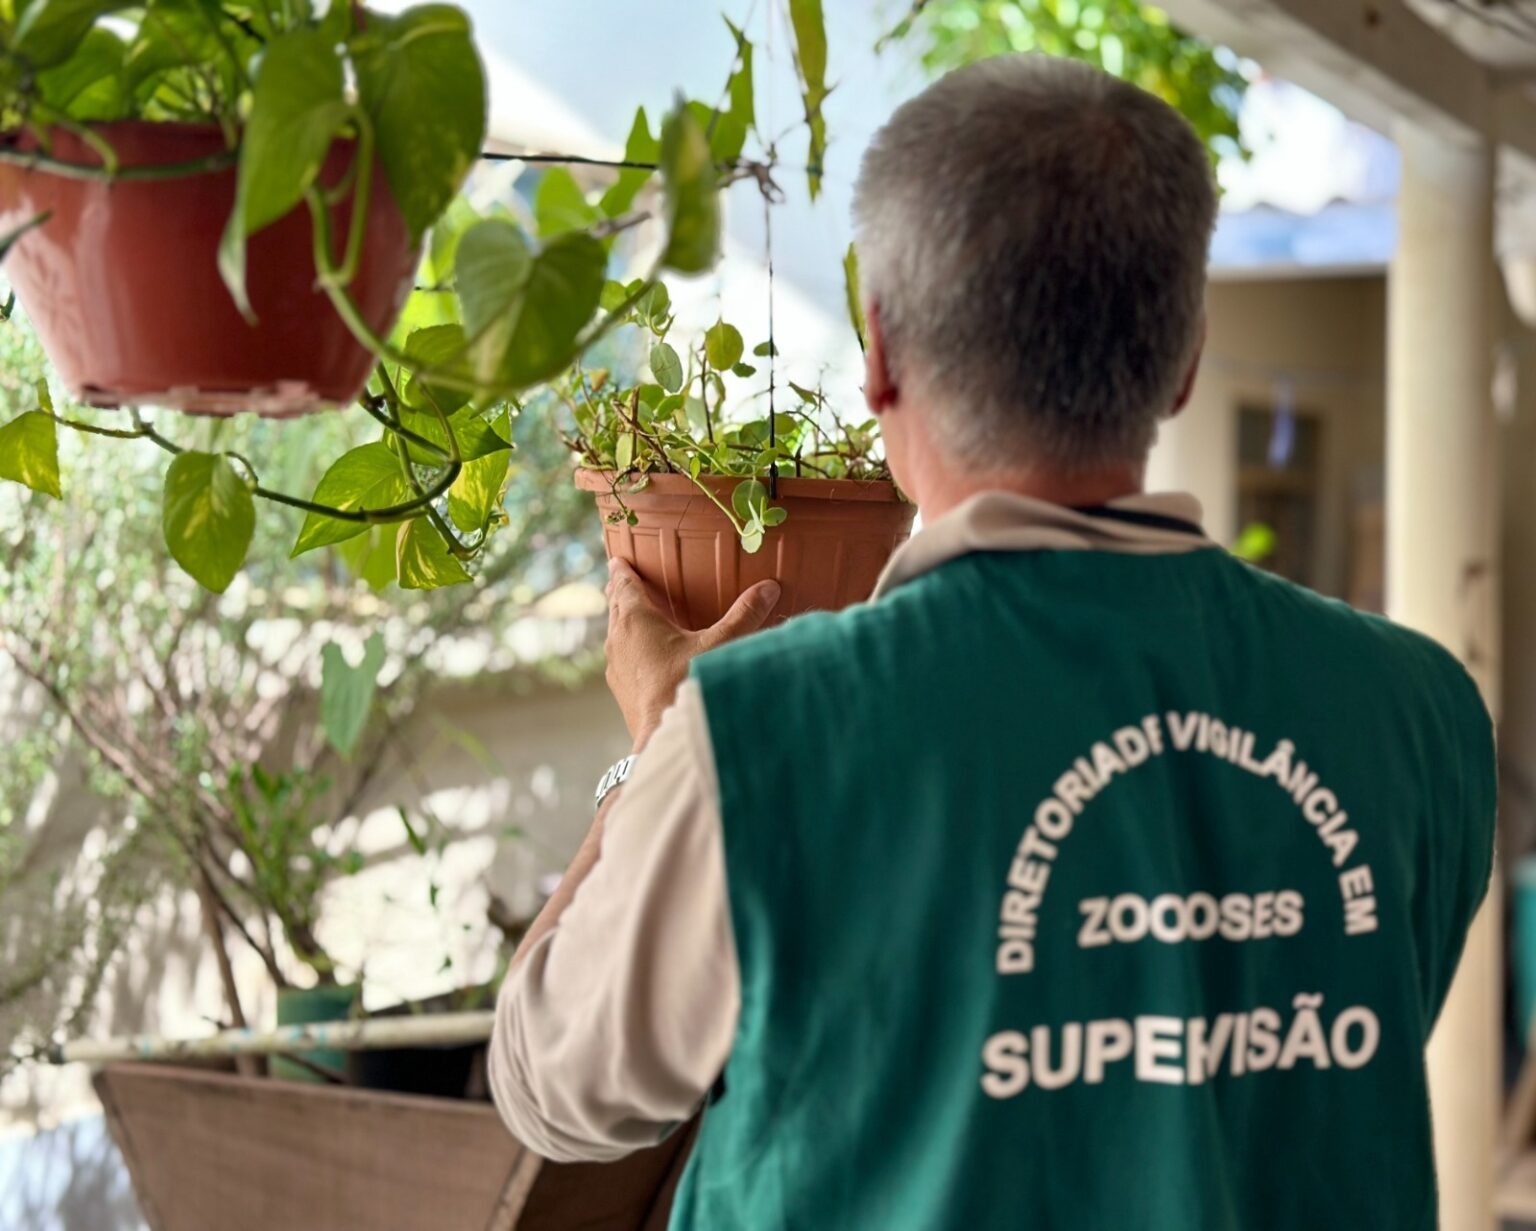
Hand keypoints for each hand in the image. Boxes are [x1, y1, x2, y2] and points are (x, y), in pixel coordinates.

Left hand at [604, 557, 780, 744]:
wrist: (665, 738)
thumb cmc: (688, 685)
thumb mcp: (720, 645)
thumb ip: (745, 615)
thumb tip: (769, 587)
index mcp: (636, 619)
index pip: (624, 585)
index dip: (623, 570)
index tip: (618, 559)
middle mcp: (619, 640)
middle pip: (616, 608)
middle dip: (621, 594)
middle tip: (623, 582)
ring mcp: (616, 668)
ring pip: (616, 635)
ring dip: (624, 623)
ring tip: (633, 617)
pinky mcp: (621, 692)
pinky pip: (621, 660)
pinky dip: (629, 650)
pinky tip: (645, 660)